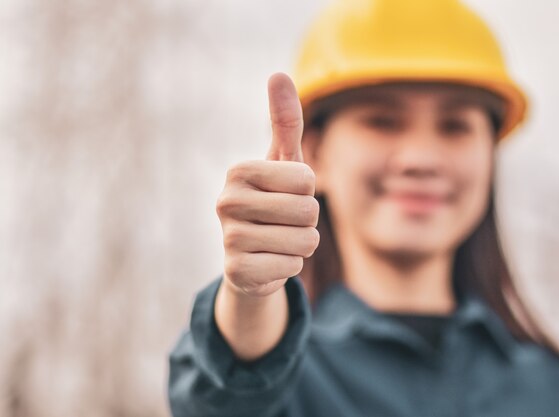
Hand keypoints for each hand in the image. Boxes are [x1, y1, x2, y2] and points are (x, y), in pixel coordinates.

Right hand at [216, 73, 319, 297]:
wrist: (249, 255)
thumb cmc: (272, 200)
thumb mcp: (282, 161)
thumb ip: (284, 121)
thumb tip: (278, 74)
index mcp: (239, 171)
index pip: (307, 179)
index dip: (308, 190)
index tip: (286, 194)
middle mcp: (226, 202)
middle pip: (308, 210)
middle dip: (308, 220)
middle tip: (284, 222)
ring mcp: (228, 239)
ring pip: (304, 241)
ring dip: (302, 244)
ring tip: (278, 240)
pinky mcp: (236, 273)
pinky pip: (293, 267)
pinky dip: (290, 266)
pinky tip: (270, 261)